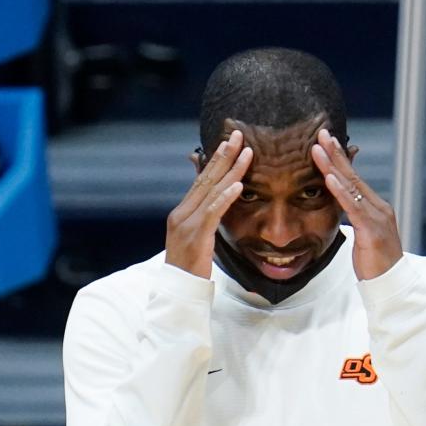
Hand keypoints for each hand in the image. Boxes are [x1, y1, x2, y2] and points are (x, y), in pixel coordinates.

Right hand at [166, 130, 252, 278]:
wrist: (179, 290)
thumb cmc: (191, 265)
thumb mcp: (198, 236)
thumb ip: (205, 215)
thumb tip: (216, 203)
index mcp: (182, 211)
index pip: (201, 180)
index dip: (216, 159)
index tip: (229, 141)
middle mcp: (182, 213)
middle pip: (206, 179)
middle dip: (224, 155)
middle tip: (238, 134)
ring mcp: (187, 224)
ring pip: (212, 191)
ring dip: (231, 170)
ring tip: (246, 153)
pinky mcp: (196, 236)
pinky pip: (213, 212)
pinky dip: (225, 197)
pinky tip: (238, 185)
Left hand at [312, 128, 402, 279]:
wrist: (392, 285)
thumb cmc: (374, 263)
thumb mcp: (361, 235)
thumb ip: (352, 218)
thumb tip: (339, 205)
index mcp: (374, 208)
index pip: (353, 179)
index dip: (338, 159)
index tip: (325, 141)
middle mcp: (378, 207)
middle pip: (353, 176)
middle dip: (335, 153)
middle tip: (321, 133)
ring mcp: (377, 217)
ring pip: (351, 187)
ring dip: (333, 166)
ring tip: (319, 148)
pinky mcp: (372, 230)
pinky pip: (354, 207)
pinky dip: (340, 191)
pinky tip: (329, 178)